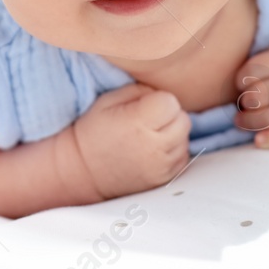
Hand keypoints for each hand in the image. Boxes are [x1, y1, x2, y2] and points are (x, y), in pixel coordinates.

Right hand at [71, 83, 190, 198]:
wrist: (83, 171)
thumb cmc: (94, 131)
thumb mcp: (108, 100)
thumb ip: (139, 90)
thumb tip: (161, 94)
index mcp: (138, 123)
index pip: (171, 102)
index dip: (160, 100)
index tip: (145, 107)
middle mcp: (153, 147)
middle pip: (183, 120)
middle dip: (169, 116)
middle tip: (148, 121)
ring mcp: (161, 166)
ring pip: (185, 139)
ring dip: (173, 134)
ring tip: (150, 136)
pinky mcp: (165, 179)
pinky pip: (182, 157)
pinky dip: (173, 151)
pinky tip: (153, 150)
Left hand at [233, 42, 268, 148]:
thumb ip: (265, 57)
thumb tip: (237, 80)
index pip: (259, 68)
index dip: (242, 77)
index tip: (239, 83)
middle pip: (264, 94)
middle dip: (246, 101)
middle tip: (242, 103)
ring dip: (251, 121)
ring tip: (241, 121)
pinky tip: (258, 140)